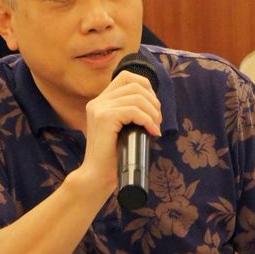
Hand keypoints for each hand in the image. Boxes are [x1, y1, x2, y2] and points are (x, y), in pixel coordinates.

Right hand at [80, 71, 161, 194]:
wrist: (97, 176)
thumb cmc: (113, 157)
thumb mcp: (122, 129)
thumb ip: (130, 114)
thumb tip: (154, 105)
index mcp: (100, 102)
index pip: (126, 76)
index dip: (145, 85)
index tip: (153, 106)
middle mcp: (97, 102)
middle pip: (134, 85)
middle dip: (153, 101)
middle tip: (157, 120)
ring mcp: (99, 108)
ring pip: (137, 97)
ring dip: (153, 112)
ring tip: (155, 127)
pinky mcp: (104, 118)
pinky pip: (134, 111)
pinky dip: (148, 120)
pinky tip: (152, 132)